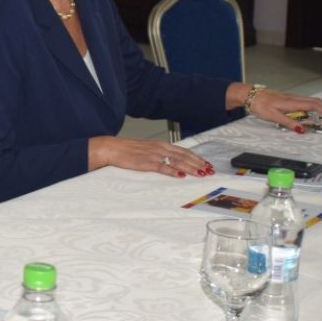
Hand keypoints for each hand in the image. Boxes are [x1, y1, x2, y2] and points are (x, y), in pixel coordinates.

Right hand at [88, 136, 213, 177]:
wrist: (113, 148)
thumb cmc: (128, 149)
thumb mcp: (147, 149)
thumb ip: (160, 153)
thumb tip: (172, 162)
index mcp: (161, 144)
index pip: (183, 151)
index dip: (196, 157)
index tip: (206, 163)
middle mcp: (160, 148)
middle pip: (184, 156)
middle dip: (198, 163)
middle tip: (209, 170)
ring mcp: (154, 155)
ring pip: (177, 162)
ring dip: (190, 168)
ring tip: (200, 173)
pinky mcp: (146, 163)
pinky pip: (162, 168)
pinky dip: (173, 172)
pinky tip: (181, 176)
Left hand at [241, 87, 321, 132]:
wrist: (250, 95)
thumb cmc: (260, 104)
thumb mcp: (273, 116)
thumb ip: (288, 123)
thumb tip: (302, 129)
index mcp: (292, 102)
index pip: (314, 106)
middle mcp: (294, 99)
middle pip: (317, 102)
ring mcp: (292, 98)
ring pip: (312, 101)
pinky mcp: (289, 100)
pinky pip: (306, 102)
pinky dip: (315, 107)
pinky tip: (316, 112)